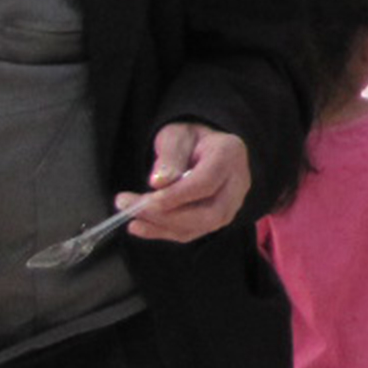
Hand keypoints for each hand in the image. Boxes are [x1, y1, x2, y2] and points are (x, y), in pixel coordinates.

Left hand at [120, 124, 251, 243]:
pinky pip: (192, 232)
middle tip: (133, 209)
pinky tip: (139, 226)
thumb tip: (158, 182)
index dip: (177, 195)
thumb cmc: (190, 139)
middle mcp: (237, 184)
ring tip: (131, 217)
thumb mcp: (176, 136)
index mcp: (229, 155)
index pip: (206, 182)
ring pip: (201, 227)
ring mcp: (231, 205)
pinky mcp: (218, 219)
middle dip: (168, 216)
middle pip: (209, 213)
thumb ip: (169, 156)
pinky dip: (163, 232)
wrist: (202, 148)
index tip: (147, 199)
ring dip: (162, 226)